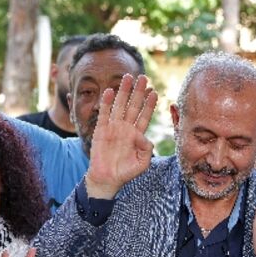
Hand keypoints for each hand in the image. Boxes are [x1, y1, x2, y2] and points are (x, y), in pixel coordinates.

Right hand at [83, 74, 158, 198]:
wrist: (107, 179)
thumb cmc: (125, 172)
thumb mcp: (142, 163)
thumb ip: (147, 150)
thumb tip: (144, 136)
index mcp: (137, 135)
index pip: (144, 115)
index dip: (149, 104)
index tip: (154, 92)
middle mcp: (126, 128)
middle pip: (134, 106)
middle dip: (138, 92)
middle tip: (143, 77)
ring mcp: (113, 128)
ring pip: (120, 106)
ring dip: (124, 92)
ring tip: (127, 77)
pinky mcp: (101, 130)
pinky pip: (104, 113)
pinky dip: (107, 102)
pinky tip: (110, 91)